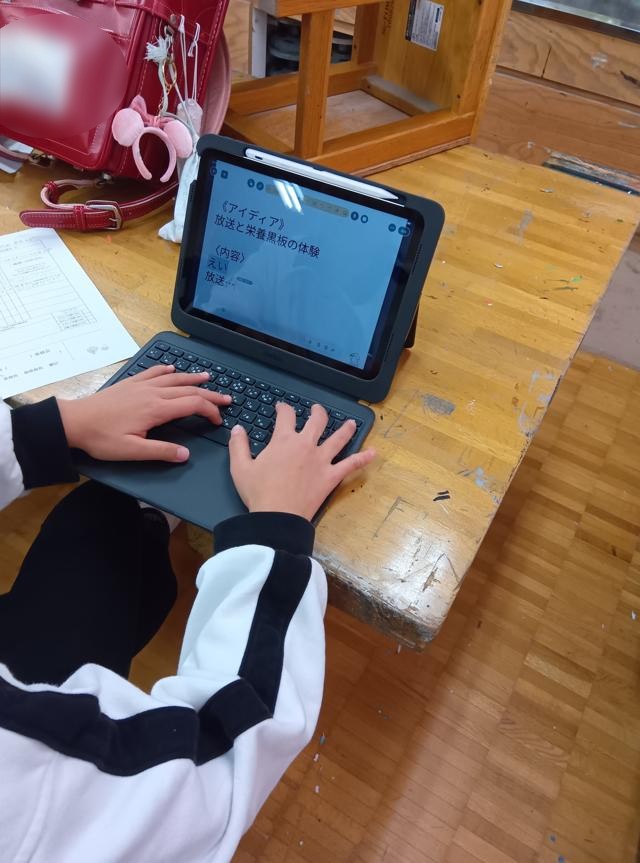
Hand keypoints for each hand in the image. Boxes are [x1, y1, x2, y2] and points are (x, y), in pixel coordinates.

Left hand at [58, 365, 231, 461]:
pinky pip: (152, 372)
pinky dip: (166, 370)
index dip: (210, 411)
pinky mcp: (129, 384)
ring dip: (192, 378)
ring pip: (173, 378)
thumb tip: (185, 454)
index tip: (218, 420)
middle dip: (210, 394)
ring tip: (207, 377)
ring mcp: (140, 386)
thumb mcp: (132, 451)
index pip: (192, 405)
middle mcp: (152, 393)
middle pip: (188, 390)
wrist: (75, 421)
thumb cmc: (101, 438)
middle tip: (226, 398)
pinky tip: (171, 369)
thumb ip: (161, 452)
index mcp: (156, 409)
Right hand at [229, 402, 375, 519]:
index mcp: (283, 440)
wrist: (277, 516)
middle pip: (317, 421)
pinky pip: (351, 465)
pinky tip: (374, 453)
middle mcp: (306, 445)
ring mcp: (321, 460)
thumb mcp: (240, 467)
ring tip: (350, 423)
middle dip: (317, 412)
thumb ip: (238, 445)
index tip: (282, 407)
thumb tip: (237, 429)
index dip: (283, 408)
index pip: (286, 416)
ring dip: (345, 429)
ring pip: (338, 438)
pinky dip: (363, 459)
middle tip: (317, 410)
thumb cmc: (258, 492)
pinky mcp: (331, 477)